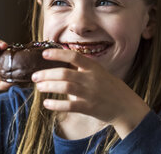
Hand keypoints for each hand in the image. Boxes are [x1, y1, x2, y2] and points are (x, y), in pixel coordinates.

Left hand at [31, 48, 149, 137]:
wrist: (126, 107)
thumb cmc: (109, 88)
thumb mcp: (99, 73)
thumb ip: (83, 68)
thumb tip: (62, 63)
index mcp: (94, 68)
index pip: (74, 57)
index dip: (58, 54)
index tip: (44, 54)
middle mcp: (92, 79)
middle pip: (65, 73)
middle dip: (47, 74)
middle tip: (34, 76)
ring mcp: (91, 93)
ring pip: (65, 87)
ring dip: (49, 86)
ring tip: (39, 87)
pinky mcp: (89, 108)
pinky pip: (70, 106)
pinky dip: (56, 104)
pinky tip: (47, 103)